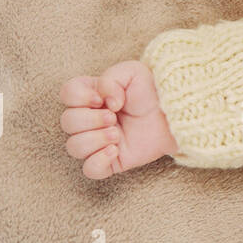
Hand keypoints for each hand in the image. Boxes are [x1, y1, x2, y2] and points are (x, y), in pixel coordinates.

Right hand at [59, 60, 178, 178]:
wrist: (175, 113)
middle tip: (114, 117)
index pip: (67, 93)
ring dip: (95, 139)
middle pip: (68, 122)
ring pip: (74, 147)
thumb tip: (105, 103)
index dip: (79, 97)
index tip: (101, 99)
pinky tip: (115, 150)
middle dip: (90, 119)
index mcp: (92, 95)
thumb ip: (110, 79)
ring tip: (117, 133)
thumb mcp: (133, 72)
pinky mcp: (109, 161)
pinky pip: (89, 170)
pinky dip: (98, 161)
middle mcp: (90, 118)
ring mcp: (98, 141)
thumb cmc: (153, 91)